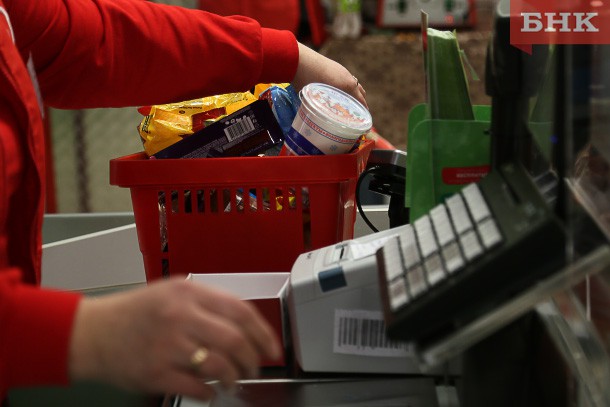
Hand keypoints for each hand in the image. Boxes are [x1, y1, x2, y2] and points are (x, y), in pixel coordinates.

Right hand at [69, 278, 280, 399]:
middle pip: (235, 340)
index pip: (240, 310)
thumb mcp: (173, 292)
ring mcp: (168, 345)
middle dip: (252, 359)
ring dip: (233, 378)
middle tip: (254, 367)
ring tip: (233, 380)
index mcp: (188, 292)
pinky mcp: (156, 373)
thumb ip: (207, 303)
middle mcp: (180, 316)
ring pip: (219, 366)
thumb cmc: (135, 313)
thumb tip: (245, 326)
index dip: (263, 332)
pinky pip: (196, 388)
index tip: (271, 347)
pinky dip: (210, 394)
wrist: (94, 332)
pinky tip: (210, 392)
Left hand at [292, 42, 367, 108]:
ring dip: (352, 92)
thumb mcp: (316, 98)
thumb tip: (323, 114)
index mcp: (347, 86)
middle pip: (359, 90)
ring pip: (352, 83)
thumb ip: (322, 105)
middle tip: (357, 111)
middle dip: (360, 100)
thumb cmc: (307, 80)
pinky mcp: (334, 66)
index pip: (360, 100)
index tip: (364, 116)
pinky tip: (336, 89)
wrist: (299, 59)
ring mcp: (341, 70)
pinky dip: (345, 85)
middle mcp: (347, 77)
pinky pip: (344, 77)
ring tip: (347, 101)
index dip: (363, 108)